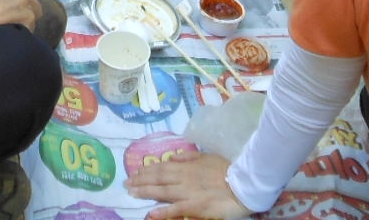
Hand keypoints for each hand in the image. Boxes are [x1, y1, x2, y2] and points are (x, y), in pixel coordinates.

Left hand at [124, 151, 249, 219]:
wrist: (242, 183)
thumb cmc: (227, 169)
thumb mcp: (207, 156)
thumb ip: (189, 156)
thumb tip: (173, 156)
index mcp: (187, 165)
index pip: (162, 167)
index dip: (147, 170)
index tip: (134, 172)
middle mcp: (184, 177)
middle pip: (158, 178)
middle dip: (140, 180)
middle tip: (126, 183)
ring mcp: (188, 192)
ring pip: (162, 191)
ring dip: (145, 192)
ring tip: (131, 193)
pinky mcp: (194, 206)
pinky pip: (175, 209)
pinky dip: (162, 212)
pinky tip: (150, 213)